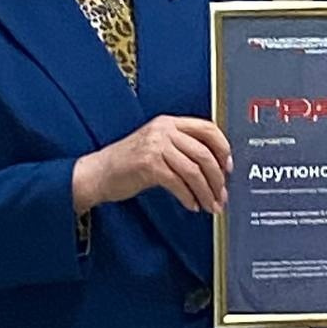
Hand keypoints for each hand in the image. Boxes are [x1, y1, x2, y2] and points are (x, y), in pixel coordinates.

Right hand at [72, 115, 230, 213]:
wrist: (97, 173)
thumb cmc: (127, 163)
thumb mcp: (157, 145)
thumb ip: (182, 148)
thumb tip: (214, 167)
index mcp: (169, 122)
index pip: (208, 128)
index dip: (223, 148)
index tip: (228, 167)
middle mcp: (164, 130)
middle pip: (204, 153)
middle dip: (217, 178)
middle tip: (222, 194)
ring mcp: (156, 146)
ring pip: (194, 170)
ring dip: (206, 192)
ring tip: (210, 204)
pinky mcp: (148, 165)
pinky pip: (178, 183)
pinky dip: (188, 197)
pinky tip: (192, 205)